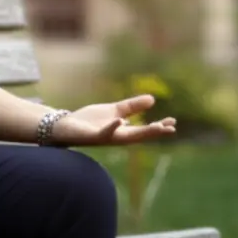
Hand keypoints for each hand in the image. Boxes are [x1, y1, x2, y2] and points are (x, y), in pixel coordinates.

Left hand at [50, 94, 175, 146]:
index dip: (158, 128)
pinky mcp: (92, 136)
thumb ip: (131, 107)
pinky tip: (121, 120)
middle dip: (155, 132)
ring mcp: (105, 138)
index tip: (173, 123)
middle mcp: (116, 137)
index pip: (144, 130)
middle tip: (170, 128)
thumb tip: (153, 100)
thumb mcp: (114, 110)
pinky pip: (104, 133)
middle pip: (139, 136)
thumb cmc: (89, 121)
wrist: (64, 126)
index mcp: (122, 131)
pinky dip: (113, 127)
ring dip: (142, 133)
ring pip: (126, 137)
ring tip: (157, 126)